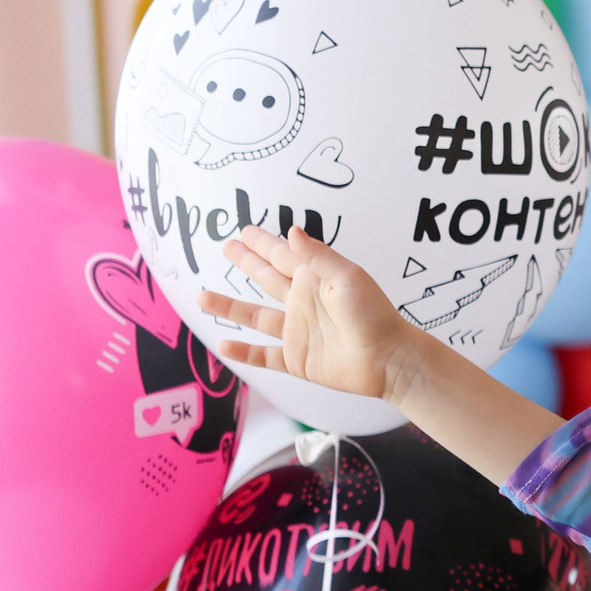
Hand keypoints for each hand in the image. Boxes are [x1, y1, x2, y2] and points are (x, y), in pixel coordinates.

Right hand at [200, 226, 417, 402]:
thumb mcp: (348, 277)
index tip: (245, 230)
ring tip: (203, 297)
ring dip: (231, 307)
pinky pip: (264, 355)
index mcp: (315, 281)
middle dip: (247, 263)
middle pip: (267, 279)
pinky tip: (224, 344)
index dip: (263, 244)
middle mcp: (303, 304)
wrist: (388, 359)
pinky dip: (244, 351)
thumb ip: (318, 256)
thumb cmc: (374, 315)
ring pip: (257, 317)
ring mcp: (298, 332)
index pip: (283, 256)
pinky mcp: (297, 359)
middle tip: (226, 247)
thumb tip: (291, 231)